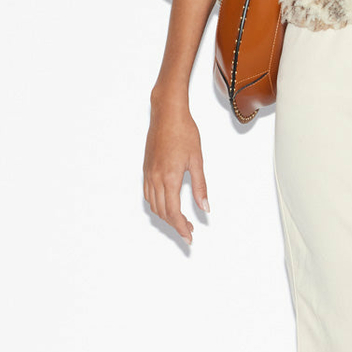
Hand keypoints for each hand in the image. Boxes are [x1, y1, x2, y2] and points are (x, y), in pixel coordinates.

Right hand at [143, 92, 208, 243]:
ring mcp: (148, 174)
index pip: (173, 212)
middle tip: (189, 231)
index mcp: (169, 178)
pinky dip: (157, 204)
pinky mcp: (146, 169)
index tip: (189, 237)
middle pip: (162, 212)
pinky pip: (148, 194)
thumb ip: (200, 187)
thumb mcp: (197, 160)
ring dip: (166, 216)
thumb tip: (205, 208)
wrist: (167, 114)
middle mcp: (155, 178)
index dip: (181, 227)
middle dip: (175, 225)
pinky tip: (167, 204)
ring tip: (180, 220)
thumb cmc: (184, 133)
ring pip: (153, 205)